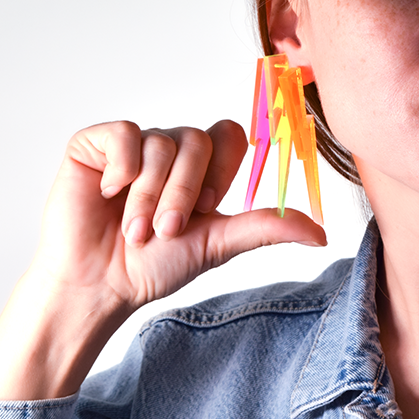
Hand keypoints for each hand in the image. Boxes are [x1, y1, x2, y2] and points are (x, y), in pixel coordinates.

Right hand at [31, 120, 325, 312]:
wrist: (101, 284)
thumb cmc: (154, 267)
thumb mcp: (217, 245)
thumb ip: (266, 228)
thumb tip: (322, 234)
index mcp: (201, 173)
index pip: (229, 136)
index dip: (222, 170)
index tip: (208, 208)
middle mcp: (170, 155)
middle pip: (198, 139)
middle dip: (185, 193)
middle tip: (167, 230)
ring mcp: (134, 148)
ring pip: (161, 142)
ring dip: (151, 196)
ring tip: (136, 229)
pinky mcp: (96, 145)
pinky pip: (123, 133)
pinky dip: (122, 169)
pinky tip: (110, 194)